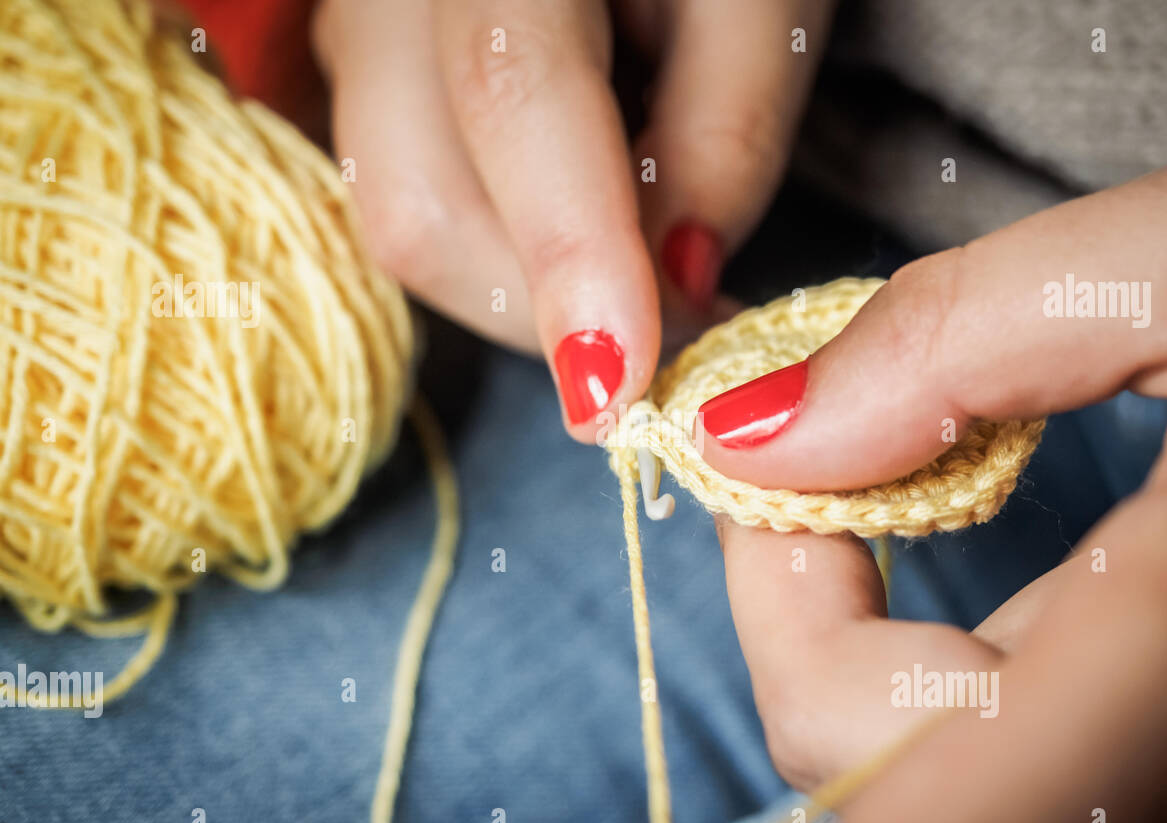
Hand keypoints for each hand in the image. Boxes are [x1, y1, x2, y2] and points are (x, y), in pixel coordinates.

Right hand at [312, 0, 832, 440]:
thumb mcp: (765, 3)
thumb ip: (727, 138)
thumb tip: (678, 291)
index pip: (511, 97)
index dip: (568, 260)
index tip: (624, 395)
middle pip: (424, 204)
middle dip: (549, 310)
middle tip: (677, 330)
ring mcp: (357, 36)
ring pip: (405, 226)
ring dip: (528, 293)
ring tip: (635, 273)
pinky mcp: (365, 84)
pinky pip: (411, 209)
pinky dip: (503, 259)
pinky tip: (580, 236)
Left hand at [698, 154, 1166, 822]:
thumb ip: (952, 340)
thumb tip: (755, 440)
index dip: (797, 750)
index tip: (751, 530)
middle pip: (888, 802)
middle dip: (803, 627)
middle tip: (809, 477)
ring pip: (948, 805)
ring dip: (873, 658)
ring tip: (913, 503)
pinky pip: (1020, 788)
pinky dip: (953, 692)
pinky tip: (1010, 588)